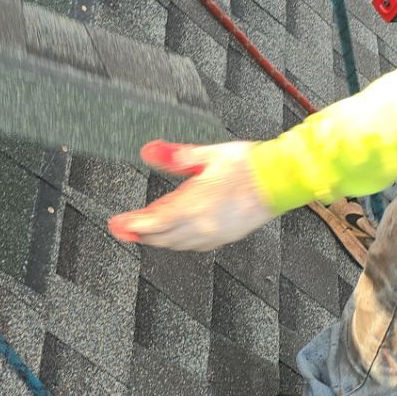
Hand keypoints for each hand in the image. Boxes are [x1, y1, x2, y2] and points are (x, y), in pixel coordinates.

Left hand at [107, 140, 272, 251]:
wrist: (280, 180)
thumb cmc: (249, 166)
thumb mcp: (207, 155)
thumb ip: (175, 156)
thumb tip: (149, 151)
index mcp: (196, 203)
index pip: (154, 221)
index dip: (133, 225)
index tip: (117, 223)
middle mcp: (203, 224)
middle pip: (161, 237)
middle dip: (140, 233)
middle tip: (123, 229)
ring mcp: (214, 234)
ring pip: (176, 243)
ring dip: (157, 238)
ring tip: (144, 231)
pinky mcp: (224, 238)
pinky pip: (193, 244)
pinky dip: (177, 240)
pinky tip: (174, 232)